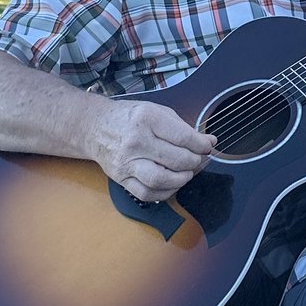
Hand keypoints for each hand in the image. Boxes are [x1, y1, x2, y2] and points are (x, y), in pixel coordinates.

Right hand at [90, 99, 216, 201]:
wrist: (96, 127)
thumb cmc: (131, 118)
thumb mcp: (158, 112)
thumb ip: (184, 128)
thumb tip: (209, 142)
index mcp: (147, 119)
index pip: (183, 137)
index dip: (201, 145)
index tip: (208, 146)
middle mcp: (136, 141)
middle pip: (176, 159)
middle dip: (195, 162)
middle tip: (199, 159)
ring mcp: (127, 162)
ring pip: (161, 180)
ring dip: (182, 179)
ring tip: (187, 172)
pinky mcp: (121, 178)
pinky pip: (147, 194)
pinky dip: (165, 192)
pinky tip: (172, 183)